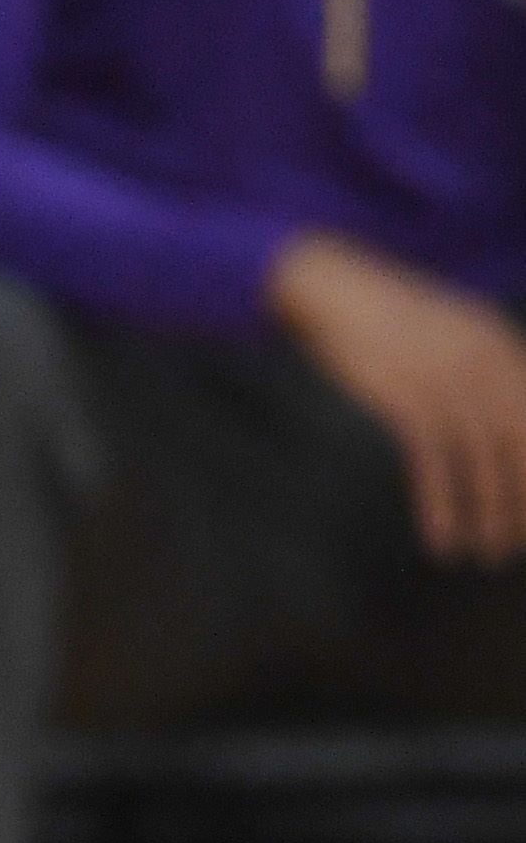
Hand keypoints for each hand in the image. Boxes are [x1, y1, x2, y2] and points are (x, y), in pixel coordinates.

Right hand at [271, 230, 525, 564]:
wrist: (335, 290)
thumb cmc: (386, 316)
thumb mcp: (453, 331)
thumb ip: (486, 365)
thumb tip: (503, 415)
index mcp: (502, 348)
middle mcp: (486, 364)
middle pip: (523, 444)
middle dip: (525, 499)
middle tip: (517, 542)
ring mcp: (448, 381)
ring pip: (486, 460)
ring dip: (491, 513)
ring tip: (486, 551)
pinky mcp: (408, 398)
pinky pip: (436, 462)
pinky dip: (443, 502)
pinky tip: (442, 535)